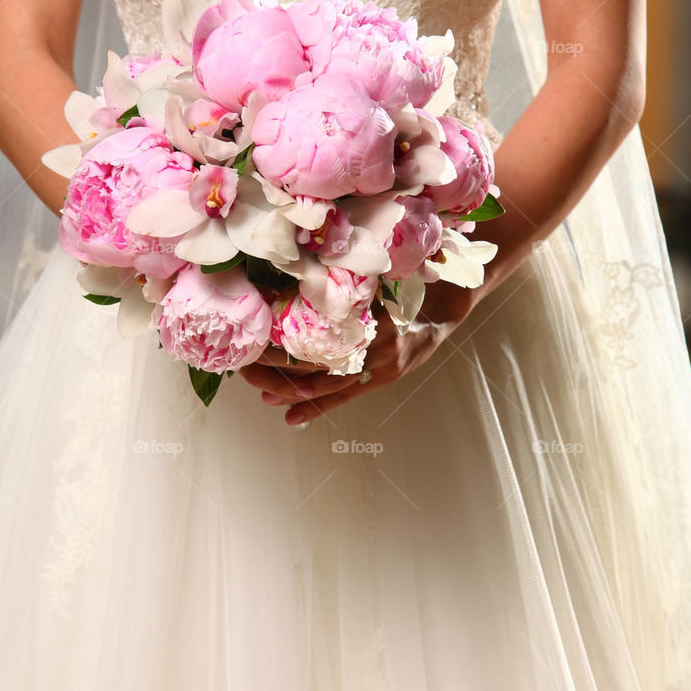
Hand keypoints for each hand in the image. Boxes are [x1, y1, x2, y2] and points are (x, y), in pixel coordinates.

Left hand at [240, 281, 474, 425]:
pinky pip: (342, 397)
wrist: (444, 308)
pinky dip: (315, 408)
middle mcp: (369, 343)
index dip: (281, 332)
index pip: (312, 327)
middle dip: (275, 363)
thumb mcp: (376, 274)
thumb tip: (297, 276)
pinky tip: (290, 416)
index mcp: (364, 313)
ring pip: (323, 383)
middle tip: (246, 361)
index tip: (254, 329)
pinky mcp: (380, 380)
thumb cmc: (405, 283)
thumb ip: (344, 283)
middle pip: (311, 359)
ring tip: (260, 390)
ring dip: (289, 388)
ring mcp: (376, 366)